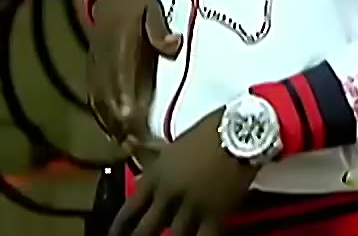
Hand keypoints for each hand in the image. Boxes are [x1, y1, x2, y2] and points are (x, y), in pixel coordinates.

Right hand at [87, 0, 181, 148]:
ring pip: (101, 107)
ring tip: (132, 149)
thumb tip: (173, 45)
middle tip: (143, 151)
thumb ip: (159, 29)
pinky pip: (95, 102)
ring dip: (115, 128)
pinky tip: (116, 133)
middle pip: (111, 105)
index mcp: (119, 51)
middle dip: (125, 129)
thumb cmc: (137, 4)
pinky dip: (105, 119)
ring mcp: (96, 72)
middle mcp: (104, 66)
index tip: (142, 130)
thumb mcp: (152, 9)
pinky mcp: (94, 74)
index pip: (121, 87)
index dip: (130, 111)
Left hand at [109, 110, 256, 235]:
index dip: (118, 229)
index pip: (128, 211)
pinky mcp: (216, 214)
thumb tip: (137, 182)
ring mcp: (192, 206)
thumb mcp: (173, 147)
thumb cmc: (206, 134)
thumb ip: (153, 165)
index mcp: (155, 177)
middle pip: (146, 230)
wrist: (239, 130)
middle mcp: (168, 195)